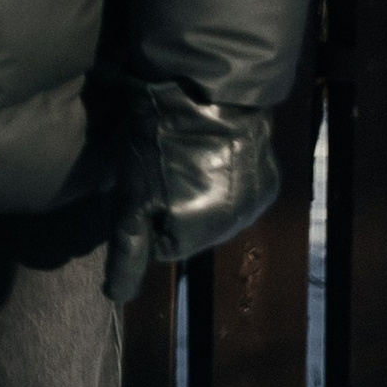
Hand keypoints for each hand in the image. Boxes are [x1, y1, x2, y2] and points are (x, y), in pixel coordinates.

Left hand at [104, 84, 279, 305]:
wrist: (209, 89)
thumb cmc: (159, 141)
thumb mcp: (130, 195)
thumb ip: (127, 250)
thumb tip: (116, 297)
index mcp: (197, 235)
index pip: (160, 247)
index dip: (147, 215)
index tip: (144, 185)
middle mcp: (234, 228)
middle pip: (190, 233)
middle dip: (176, 208)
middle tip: (165, 168)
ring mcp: (256, 205)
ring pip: (216, 215)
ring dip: (201, 195)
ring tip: (190, 157)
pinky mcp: (270, 181)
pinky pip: (239, 195)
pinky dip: (226, 180)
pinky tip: (216, 153)